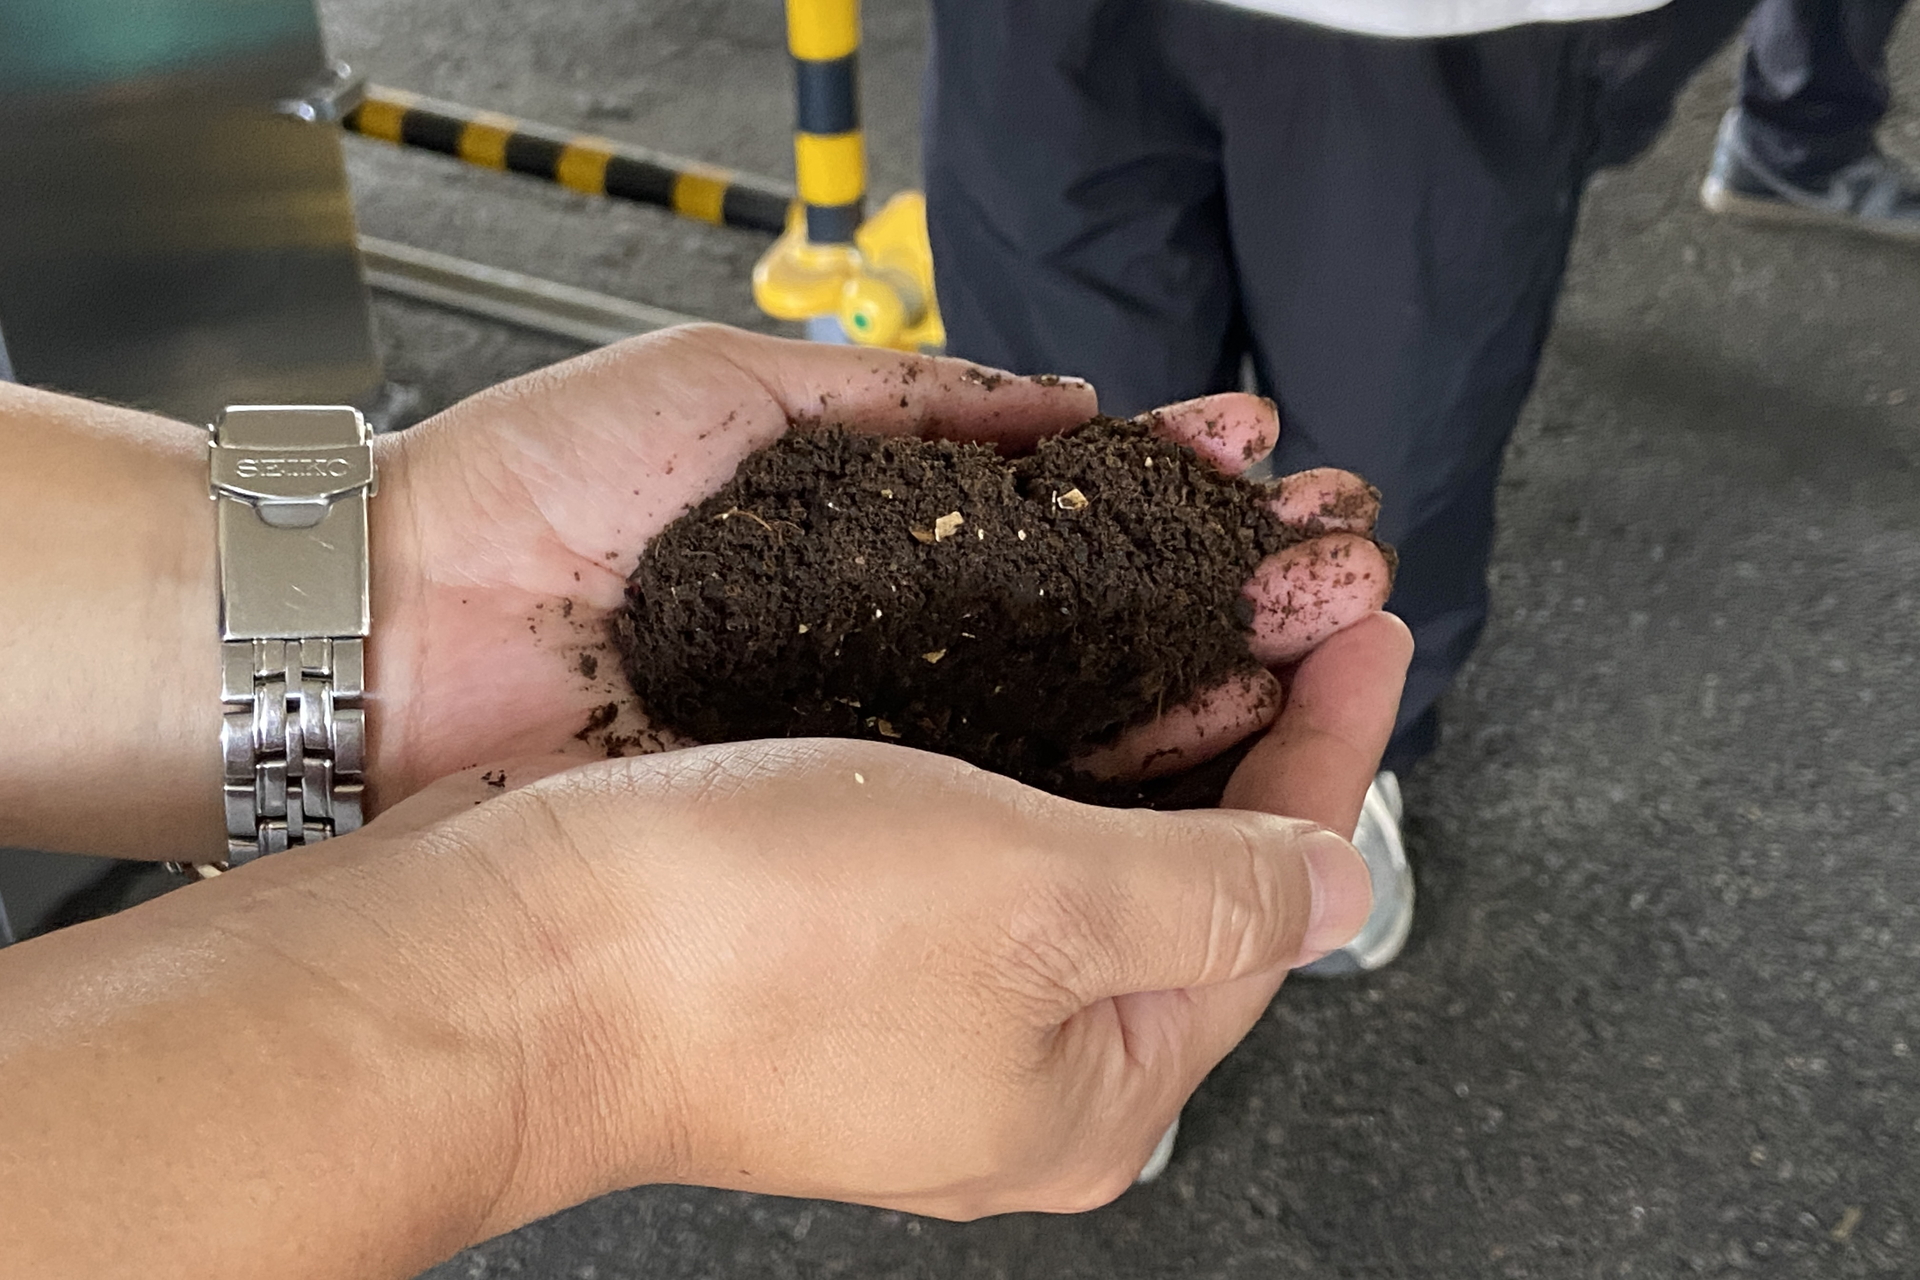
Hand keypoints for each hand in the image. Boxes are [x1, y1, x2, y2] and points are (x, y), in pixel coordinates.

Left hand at [372, 325, 1392, 798]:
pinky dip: (1107, 771)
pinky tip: (1208, 741)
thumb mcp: (738, 389)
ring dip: (1205, 675)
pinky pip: (997, 795)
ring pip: (1073, 713)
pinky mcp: (842, 809)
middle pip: (1098, 616)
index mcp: (879, 529)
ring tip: (1318, 640)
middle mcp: (897, 639)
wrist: (403, 628)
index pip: (1065, 511)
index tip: (1264, 465)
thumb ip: (909, 398)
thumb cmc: (540, 493)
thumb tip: (1061, 402)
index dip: (1170, 492)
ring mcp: (876, 730)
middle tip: (1340, 565)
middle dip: (1227, 584)